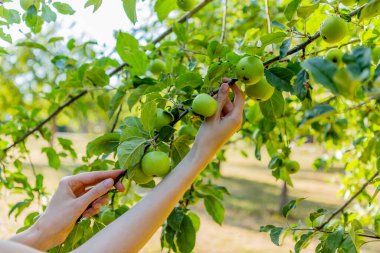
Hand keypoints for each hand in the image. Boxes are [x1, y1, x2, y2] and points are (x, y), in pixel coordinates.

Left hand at [10, 170, 124, 250]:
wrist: (47, 235)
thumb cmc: (58, 218)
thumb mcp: (79, 205)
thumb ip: (96, 192)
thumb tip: (110, 181)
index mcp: (70, 181)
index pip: (94, 175)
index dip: (109, 174)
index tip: (122, 172)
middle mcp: (73, 186)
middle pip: (96, 184)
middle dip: (105, 190)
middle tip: (121, 190)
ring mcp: (76, 195)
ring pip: (96, 194)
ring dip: (98, 202)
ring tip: (93, 210)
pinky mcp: (78, 204)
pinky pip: (92, 202)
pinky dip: (92, 208)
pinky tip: (86, 215)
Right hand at [194, 78, 244, 155]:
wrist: (202, 152)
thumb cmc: (207, 136)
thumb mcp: (212, 115)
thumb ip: (219, 100)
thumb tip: (225, 85)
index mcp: (236, 118)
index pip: (240, 97)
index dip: (234, 86)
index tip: (224, 79)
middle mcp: (236, 120)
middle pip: (231, 102)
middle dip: (221, 96)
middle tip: (210, 92)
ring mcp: (230, 123)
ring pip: (225, 107)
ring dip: (216, 103)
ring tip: (206, 107)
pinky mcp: (225, 125)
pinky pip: (222, 113)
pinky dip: (215, 110)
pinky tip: (207, 113)